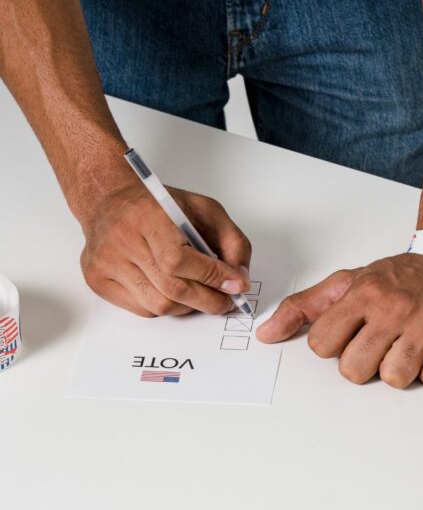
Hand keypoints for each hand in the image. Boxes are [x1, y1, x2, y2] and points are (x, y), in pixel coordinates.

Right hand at [79, 181, 251, 316]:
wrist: (109, 200)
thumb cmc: (160, 206)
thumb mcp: (205, 210)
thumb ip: (231, 241)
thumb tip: (239, 280)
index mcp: (148, 216)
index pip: (179, 261)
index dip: (212, 277)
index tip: (236, 286)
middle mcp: (121, 240)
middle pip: (171, 288)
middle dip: (208, 300)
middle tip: (226, 302)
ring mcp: (105, 263)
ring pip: (158, 305)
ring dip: (188, 306)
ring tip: (200, 295)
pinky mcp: (97, 280)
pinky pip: (142, 309)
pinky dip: (166, 306)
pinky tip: (173, 291)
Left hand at [256, 253, 422, 387]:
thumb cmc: (405, 276)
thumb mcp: (351, 281)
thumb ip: (306, 307)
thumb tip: (267, 334)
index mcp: (364, 294)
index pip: (323, 345)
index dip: (336, 347)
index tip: (354, 335)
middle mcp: (394, 307)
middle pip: (354, 370)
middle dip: (366, 365)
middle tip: (383, 344)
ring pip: (395, 378)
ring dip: (402, 370)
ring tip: (410, 347)